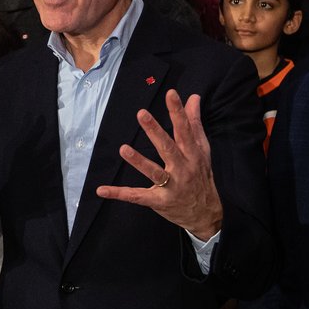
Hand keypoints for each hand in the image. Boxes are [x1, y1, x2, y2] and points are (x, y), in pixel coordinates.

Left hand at [96, 89, 223, 239]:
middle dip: (155, 131)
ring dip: (139, 161)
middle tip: (142, 114)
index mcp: (192, 154)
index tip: (171, 94)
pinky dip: (119, 194)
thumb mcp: (202, 150)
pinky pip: (137, 196)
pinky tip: (102, 190)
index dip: (178, 112)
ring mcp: (171, 186)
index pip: (185, 130)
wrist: (206, 214)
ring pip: (153, 172)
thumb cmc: (201, 176)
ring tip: (124, 149)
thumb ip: (195, 123)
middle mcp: (182, 169)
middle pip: (168, 148)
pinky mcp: (159, 201)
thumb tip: (193, 98)